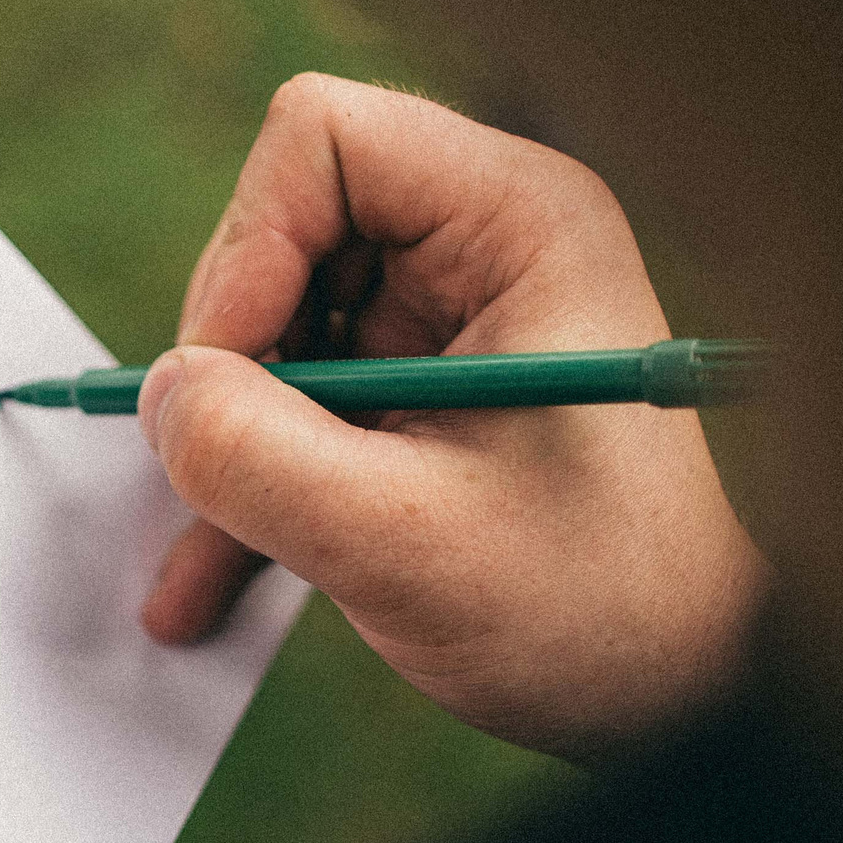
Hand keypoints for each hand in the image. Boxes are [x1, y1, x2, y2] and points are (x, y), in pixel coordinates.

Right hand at [139, 75, 764, 757]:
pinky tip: (207, 587)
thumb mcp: (402, 541)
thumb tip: (158, 396)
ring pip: (271, 331)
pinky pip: (298, 404)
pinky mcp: (420, 394)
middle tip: (224, 477)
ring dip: (230, 444)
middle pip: (280, 234)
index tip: (230, 380)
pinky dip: (253, 486)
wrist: (684, 702)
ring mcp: (448, 321)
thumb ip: (257, 459)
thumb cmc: (594, 610)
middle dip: (235, 362)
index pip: (322, 140)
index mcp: (516, 221)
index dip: (248, 248)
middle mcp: (481, 246)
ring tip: (205, 562)